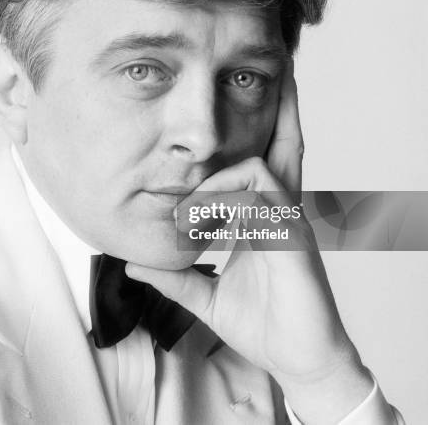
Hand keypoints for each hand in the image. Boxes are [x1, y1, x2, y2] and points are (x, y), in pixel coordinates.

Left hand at [126, 61, 372, 423]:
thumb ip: (175, 278)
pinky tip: (204, 209)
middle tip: (273, 72)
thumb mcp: (206, 296)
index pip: (260, 164)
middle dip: (279, 108)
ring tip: (193, 185)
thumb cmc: (262, 325)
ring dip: (226, 159)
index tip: (237, 106)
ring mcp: (287, 220)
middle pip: (284, 146)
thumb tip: (134, 265)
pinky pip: (262, 187)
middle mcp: (278, 211)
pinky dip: (228, 189)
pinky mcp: (291, 234)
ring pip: (268, 159)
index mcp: (262, 219)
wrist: (299, 359)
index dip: (255, 135)